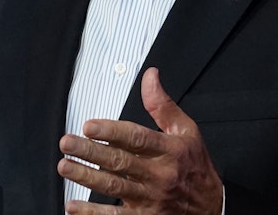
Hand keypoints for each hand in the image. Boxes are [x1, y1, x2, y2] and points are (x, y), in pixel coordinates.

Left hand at [57, 67, 222, 213]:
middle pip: (120, 162)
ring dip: (87, 178)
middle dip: (90, 152)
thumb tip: (150, 77)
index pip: (137, 138)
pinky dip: (93, 213)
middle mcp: (158, 175)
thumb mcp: (186, 131)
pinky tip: (74, 206)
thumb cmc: (196, 167)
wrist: (212, 209)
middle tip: (67, 143)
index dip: (111, 131)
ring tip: (65, 167)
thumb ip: (162, 105)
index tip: (89, 125)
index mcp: (169, 151)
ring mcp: (150, 199)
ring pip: (114, 188)